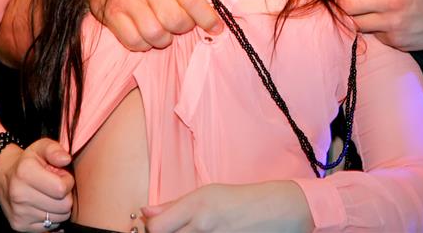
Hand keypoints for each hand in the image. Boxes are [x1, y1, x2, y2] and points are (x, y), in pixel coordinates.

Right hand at [0, 139, 73, 230]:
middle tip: (56, 187)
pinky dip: (51, 218)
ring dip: (59, 208)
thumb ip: (55, 150)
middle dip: (65, 196)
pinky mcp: (20, 226)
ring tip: (50, 196)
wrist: (4, 177)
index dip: (67, 181)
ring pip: (59, 218)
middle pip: (63, 206)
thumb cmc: (28, 162)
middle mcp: (19, 195)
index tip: (61, 176)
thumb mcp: (41, 147)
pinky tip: (44, 206)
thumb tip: (66, 160)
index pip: (61, 188)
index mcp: (25, 172)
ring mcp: (19, 213)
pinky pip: (50, 227)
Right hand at [89, 0, 219, 50]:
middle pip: (175, 21)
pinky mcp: (112, 15)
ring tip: (165, 28)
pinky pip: (135, 42)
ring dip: (165, 38)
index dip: (207, 18)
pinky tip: (147, 33)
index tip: (216, 28)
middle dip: (185, 27)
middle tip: (182, 22)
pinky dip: (145, 44)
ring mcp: (126, 0)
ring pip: (156, 35)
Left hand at [142, 181, 310, 232]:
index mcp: (197, 207)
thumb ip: (174, 205)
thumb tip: (146, 211)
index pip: (156, 228)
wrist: (276, 212)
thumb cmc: (241, 200)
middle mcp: (203, 227)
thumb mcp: (207, 194)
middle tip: (175, 231)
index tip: (155, 227)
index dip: (151, 229)